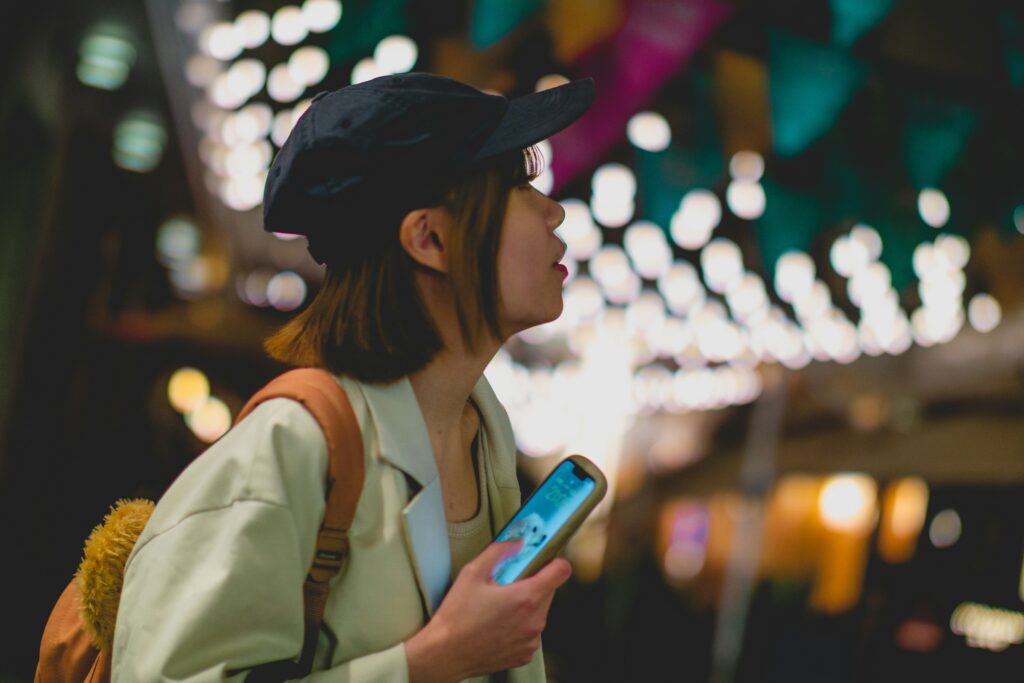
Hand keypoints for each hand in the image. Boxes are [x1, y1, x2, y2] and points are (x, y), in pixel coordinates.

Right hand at [405, 540, 571, 682]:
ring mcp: (531, 640)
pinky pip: (531, 632)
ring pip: (539, 612)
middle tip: (507, 585)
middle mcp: (535, 620)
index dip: (554, 561)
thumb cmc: (457, 617)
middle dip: (533, 584)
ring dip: (526, 606)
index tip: (544, 560)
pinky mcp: (525, 654)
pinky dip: (520, 626)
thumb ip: (499, 551)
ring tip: (498, 608)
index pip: (561, 571)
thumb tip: (517, 542)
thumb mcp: (472, 573)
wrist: (445, 655)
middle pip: (549, 591)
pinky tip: (498, 625)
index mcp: (526, 597)